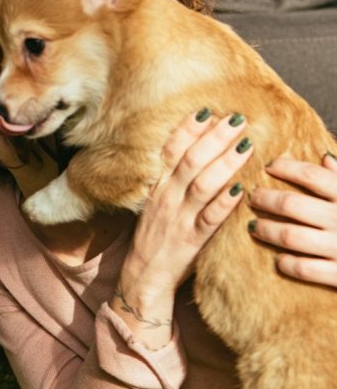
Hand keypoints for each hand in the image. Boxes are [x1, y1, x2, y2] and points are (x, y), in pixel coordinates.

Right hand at [115, 110, 253, 346]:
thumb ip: (174, 182)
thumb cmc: (155, 239)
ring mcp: (178, 219)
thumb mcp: (157, 205)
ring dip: (224, 163)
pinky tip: (241, 189)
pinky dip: (224, 203)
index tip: (206, 111)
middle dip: (213, 138)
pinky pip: (209, 219)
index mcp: (158, 188)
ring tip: (245, 145)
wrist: (142, 276)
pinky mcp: (190, 240)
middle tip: (235, 119)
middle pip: (190, 161)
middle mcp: (166, 199)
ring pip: (201, 185)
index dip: (187, 130)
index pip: (170, 152)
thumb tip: (197, 155)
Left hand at [248, 153, 336, 287]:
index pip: (311, 175)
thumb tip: (324, 157)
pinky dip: (287, 263)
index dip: (286, 167)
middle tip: (252, 196)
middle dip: (265, 198)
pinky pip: (304, 268)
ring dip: (267, 230)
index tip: (269, 166)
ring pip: (289, 236)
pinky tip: (279, 260)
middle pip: (291, 204)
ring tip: (253, 226)